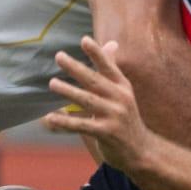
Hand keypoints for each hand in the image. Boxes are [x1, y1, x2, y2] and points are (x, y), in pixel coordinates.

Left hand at [41, 37, 152, 170]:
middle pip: (94, 81)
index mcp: (122, 86)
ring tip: (52, 83)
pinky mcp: (106, 133)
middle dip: (76, 68)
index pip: (108, 66)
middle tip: (59, 56)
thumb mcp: (123, 92)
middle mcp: (120, 99)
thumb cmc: (125, 117)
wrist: (141, 150)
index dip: (97, 53)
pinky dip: (64, 122)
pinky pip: (81, 126)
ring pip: (87, 100)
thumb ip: (112, 69)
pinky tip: (49, 118)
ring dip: (68, 91)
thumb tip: (111, 43)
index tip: (84, 39)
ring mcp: (114, 116)